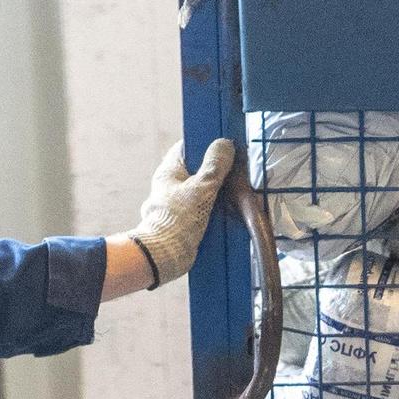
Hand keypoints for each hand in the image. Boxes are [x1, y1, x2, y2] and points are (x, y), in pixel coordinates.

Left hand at [116, 139, 236, 291]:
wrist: (164, 256)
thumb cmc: (179, 219)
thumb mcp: (202, 188)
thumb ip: (215, 166)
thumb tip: (225, 144)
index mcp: (169, 170)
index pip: (187, 147)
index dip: (205, 143)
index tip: (223, 146)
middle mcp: (170, 184)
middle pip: (197, 169)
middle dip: (215, 171)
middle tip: (234, 171)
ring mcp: (176, 203)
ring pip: (201, 190)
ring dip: (217, 192)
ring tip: (234, 193)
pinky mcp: (183, 221)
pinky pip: (202, 209)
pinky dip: (213, 210)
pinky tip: (227, 213)